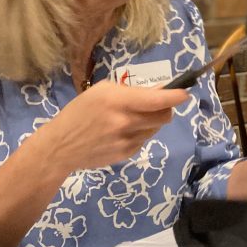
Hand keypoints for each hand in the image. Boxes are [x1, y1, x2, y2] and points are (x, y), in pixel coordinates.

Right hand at [43, 81, 189, 173]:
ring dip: (152, 121)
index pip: (156, 100)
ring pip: (156, 128)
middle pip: (163, 116)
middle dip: (166, 108)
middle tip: (158, 104)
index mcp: (118, 101)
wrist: (61, 147)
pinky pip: (144, 140)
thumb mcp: (102, 92)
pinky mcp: (126, 154)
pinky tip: (123, 132)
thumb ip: (130, 91)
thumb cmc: (80, 112)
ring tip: (133, 118)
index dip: (175, 97)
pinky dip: (141, 133)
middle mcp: (125, 122)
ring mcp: (126, 141)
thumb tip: (158, 92)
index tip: (185, 93)